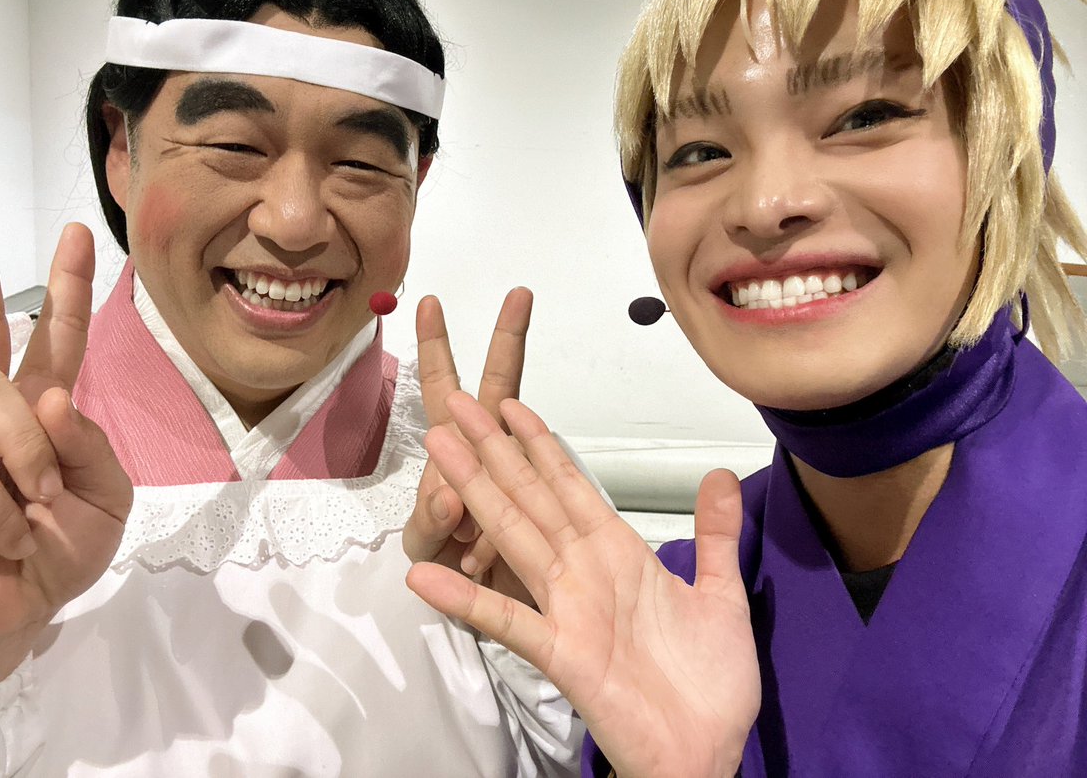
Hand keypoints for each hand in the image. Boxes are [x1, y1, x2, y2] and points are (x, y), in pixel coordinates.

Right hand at [0, 189, 133, 688]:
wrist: (7, 623)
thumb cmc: (54, 555)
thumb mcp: (103, 500)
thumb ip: (90, 445)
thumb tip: (51, 397)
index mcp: (38, 412)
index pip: (52, 338)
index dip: (66, 287)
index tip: (77, 232)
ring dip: (28, 451)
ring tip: (36, 503)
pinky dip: (6, 514)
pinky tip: (5, 538)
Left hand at [402, 291, 532, 606]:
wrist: (492, 612)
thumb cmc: (451, 568)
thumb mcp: (424, 547)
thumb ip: (430, 522)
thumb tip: (450, 493)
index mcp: (453, 456)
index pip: (444, 390)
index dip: (437, 348)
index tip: (430, 304)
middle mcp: (490, 456)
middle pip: (499, 388)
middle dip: (507, 340)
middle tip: (519, 295)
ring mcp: (520, 479)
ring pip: (522, 452)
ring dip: (502, 474)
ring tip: (465, 542)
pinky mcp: (546, 509)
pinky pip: (531, 511)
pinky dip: (494, 542)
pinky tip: (474, 563)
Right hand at [407, 393, 759, 777]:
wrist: (706, 754)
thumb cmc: (708, 686)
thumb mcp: (720, 595)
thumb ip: (715, 536)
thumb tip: (723, 477)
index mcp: (619, 554)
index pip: (570, 485)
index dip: (539, 444)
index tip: (510, 407)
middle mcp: (584, 573)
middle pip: (529, 498)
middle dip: (493, 451)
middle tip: (455, 408)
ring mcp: (567, 609)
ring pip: (513, 538)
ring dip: (476, 497)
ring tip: (440, 459)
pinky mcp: (561, 653)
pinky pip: (506, 620)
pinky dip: (465, 599)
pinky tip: (425, 579)